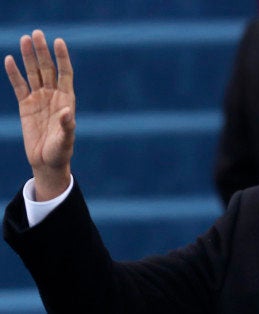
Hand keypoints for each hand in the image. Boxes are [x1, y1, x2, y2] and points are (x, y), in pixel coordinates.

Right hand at [4, 30, 74, 200]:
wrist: (47, 161)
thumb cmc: (61, 151)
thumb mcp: (66, 139)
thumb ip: (67, 125)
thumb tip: (67, 112)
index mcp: (67, 99)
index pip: (65, 73)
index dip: (62, 57)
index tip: (58, 41)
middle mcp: (53, 96)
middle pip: (47, 68)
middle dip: (42, 51)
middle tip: (37, 33)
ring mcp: (39, 99)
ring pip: (33, 73)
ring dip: (28, 57)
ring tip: (25, 38)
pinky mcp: (26, 106)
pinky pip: (19, 86)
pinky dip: (14, 73)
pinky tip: (9, 59)